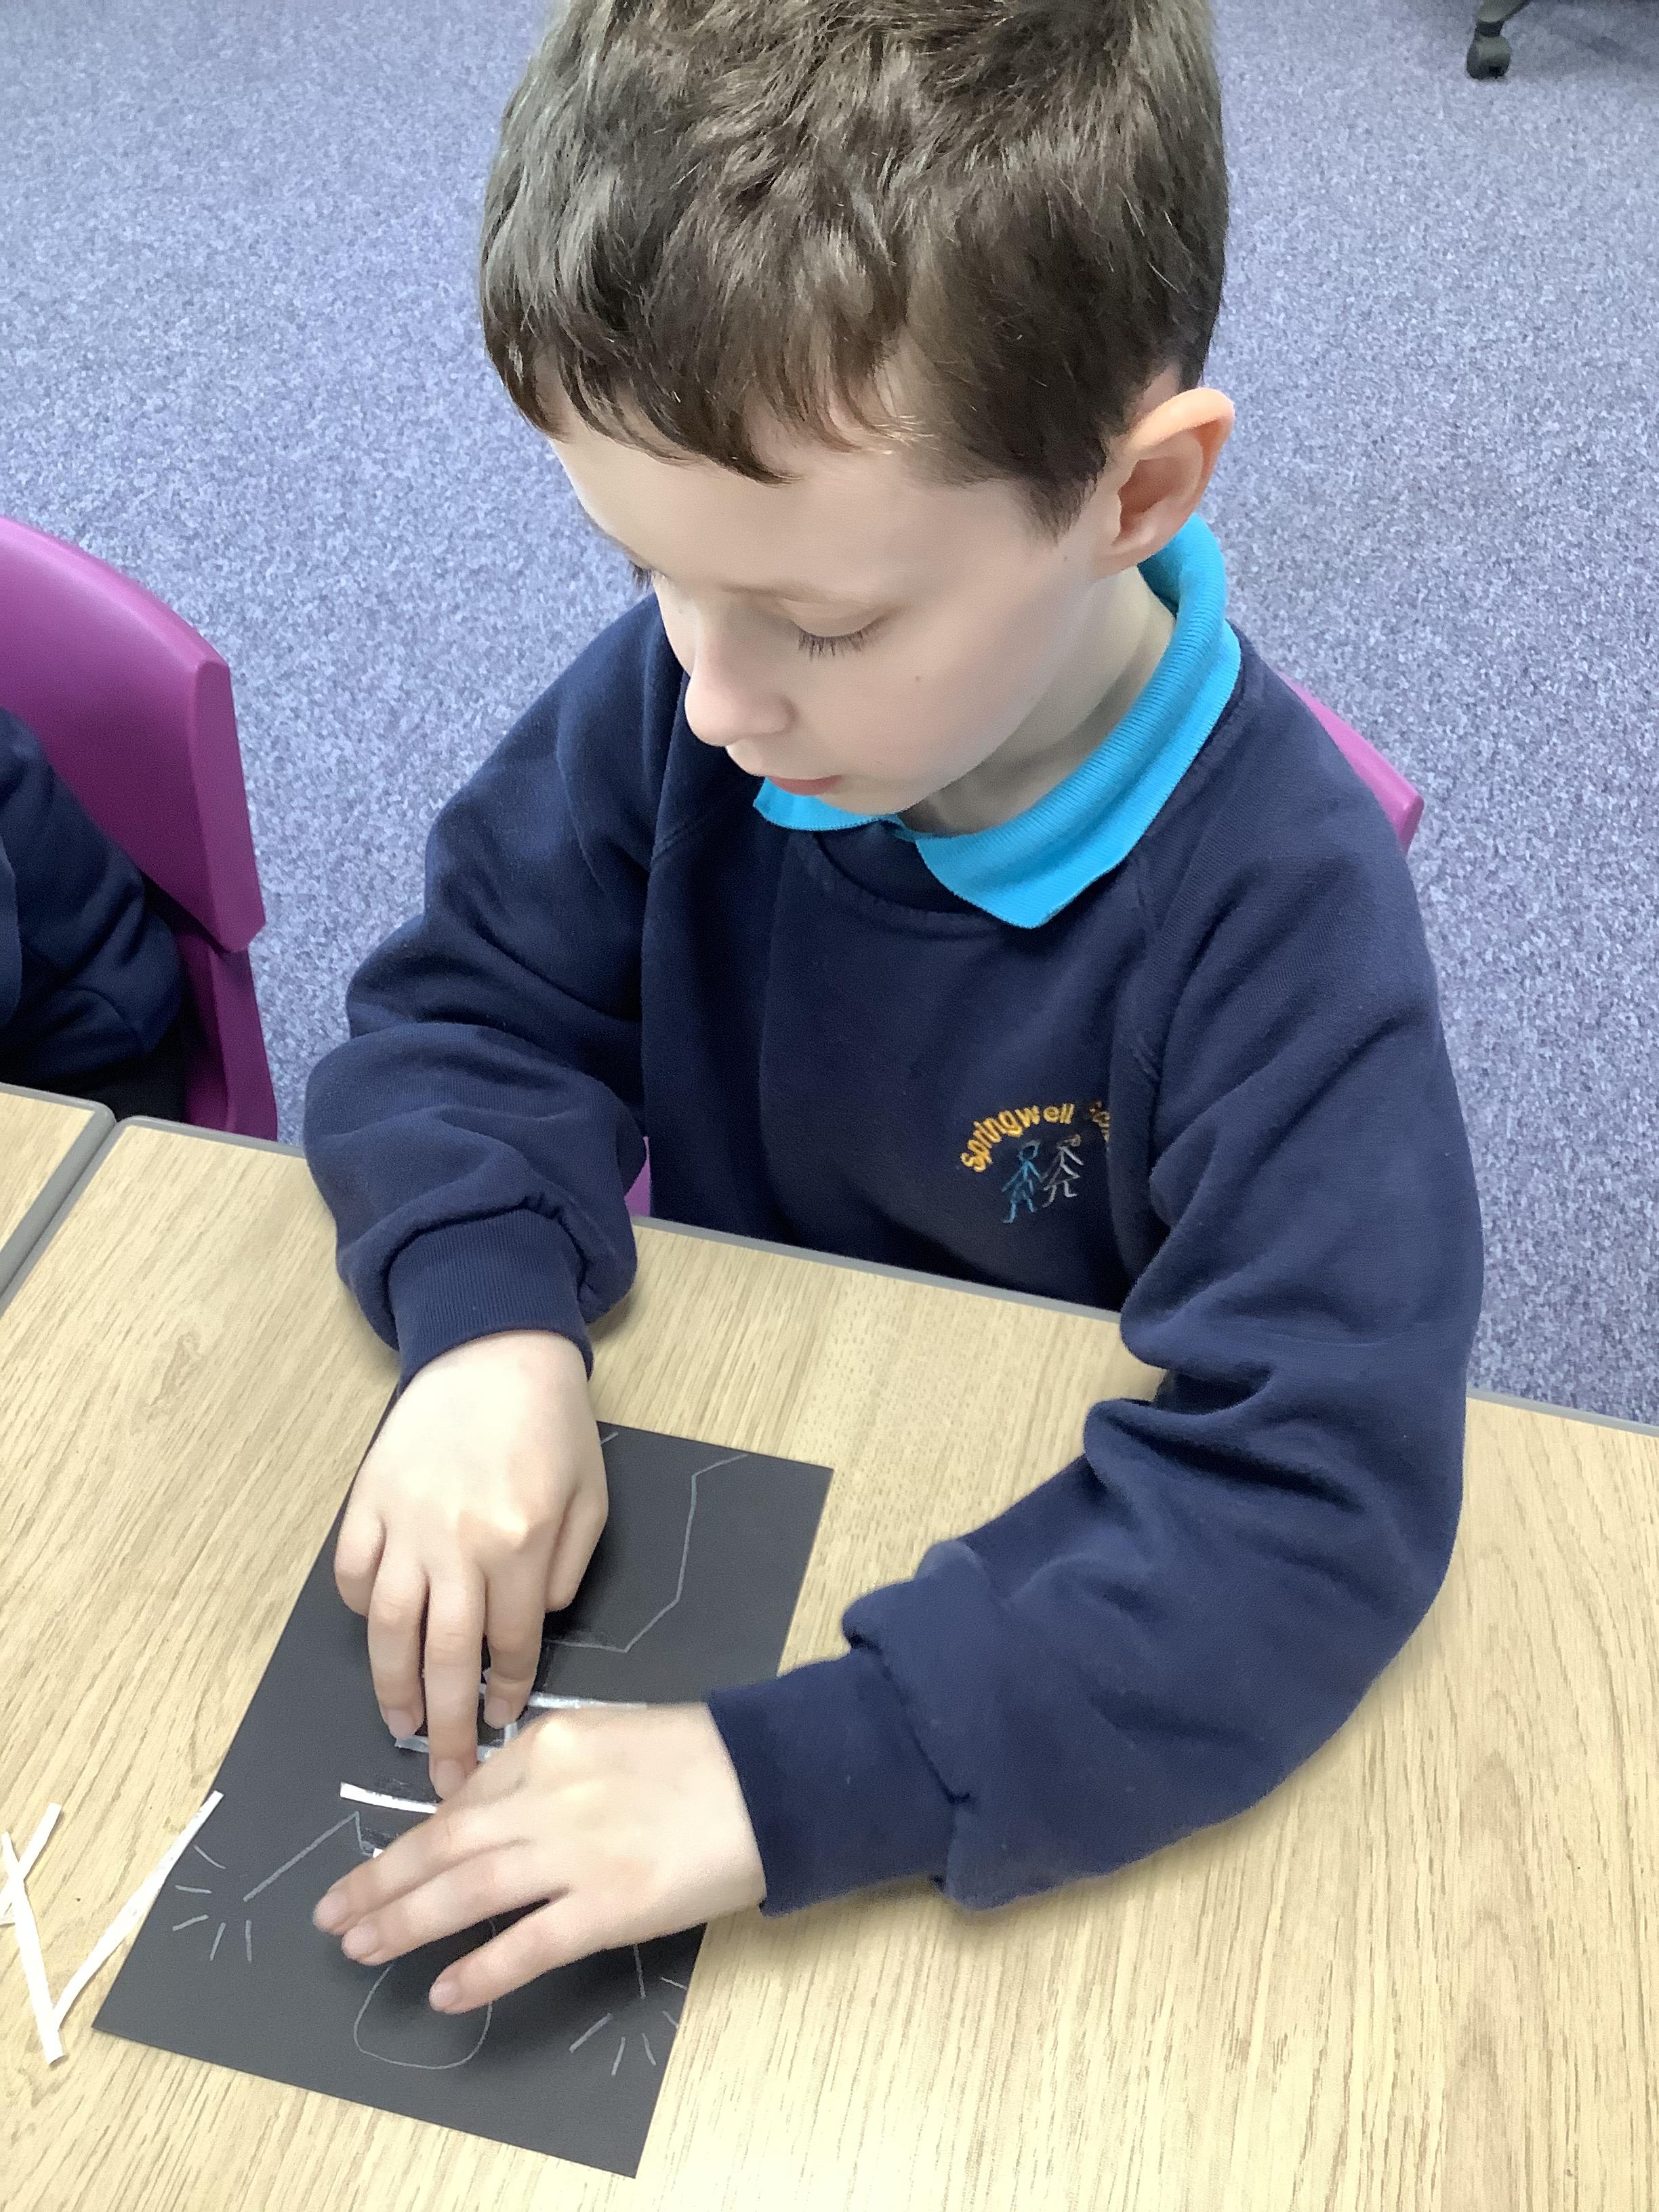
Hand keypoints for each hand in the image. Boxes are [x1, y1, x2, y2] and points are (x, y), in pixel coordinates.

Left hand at [312, 1704, 765, 2007]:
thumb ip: (545, 1772)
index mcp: (549, 1746)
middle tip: (333, 1915)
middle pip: (443, 1845)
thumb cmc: (697, 1757)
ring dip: (404, 1923)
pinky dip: (479, 1970)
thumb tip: (484, 1813)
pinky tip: (443, 1991)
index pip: (463, 1801)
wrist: (771, 1779)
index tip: (380, 1870)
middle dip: (380, 1882)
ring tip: (361, 1948)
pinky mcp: (609, 1906)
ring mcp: (577, 1852)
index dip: (413, 1843)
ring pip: (467, 1892)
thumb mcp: (608, 1737)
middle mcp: (549, 1795)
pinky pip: (528, 1944)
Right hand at [335, 1330, 605, 1796]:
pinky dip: (360, 1607)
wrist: (496, 1349)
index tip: (497, 1727)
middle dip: (444, 1726)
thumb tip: (530, 1625)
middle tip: (440, 1777)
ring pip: (388, 1626)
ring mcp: (405, 1522)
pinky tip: (376, 1633)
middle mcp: (457, 1543)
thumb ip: (566, 1568)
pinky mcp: (368, 1499)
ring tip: (398, 1725)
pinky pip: (353, 1571)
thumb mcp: (590, 1496)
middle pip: (445, 1656)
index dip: (505, 1692)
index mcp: (520, 1543)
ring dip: (391, 1685)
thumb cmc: (552, 1425)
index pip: (511, 1644)